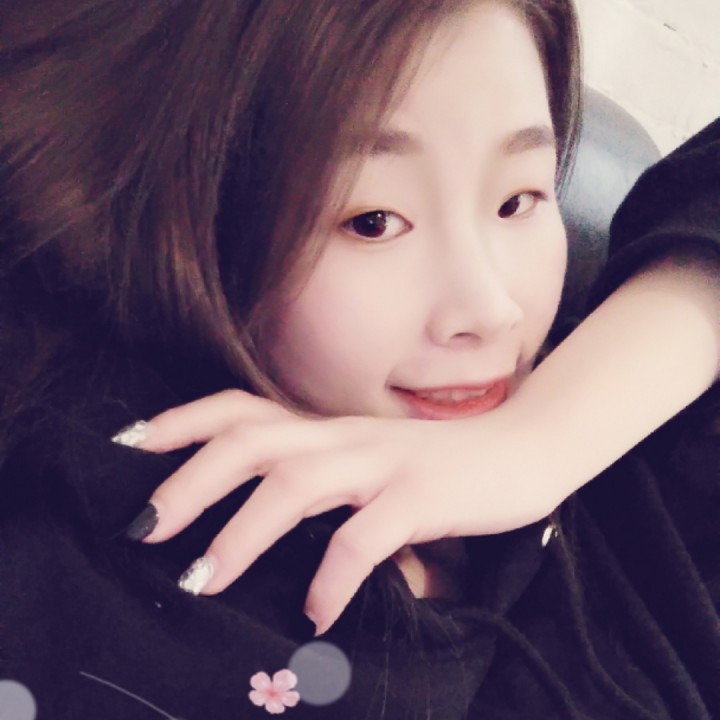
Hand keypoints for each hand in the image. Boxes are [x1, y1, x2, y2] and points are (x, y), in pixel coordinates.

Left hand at [123, 389, 560, 634]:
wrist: (526, 448)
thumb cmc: (440, 465)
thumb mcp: (371, 462)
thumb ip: (323, 479)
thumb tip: (261, 519)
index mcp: (329, 429)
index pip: (243, 408)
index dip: (184, 420)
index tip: (131, 442)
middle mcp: (346, 438)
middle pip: (251, 442)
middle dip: (189, 483)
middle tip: (144, 531)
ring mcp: (383, 464)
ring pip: (295, 485)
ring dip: (242, 534)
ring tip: (203, 581)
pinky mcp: (422, 498)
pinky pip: (364, 538)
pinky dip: (331, 577)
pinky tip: (314, 613)